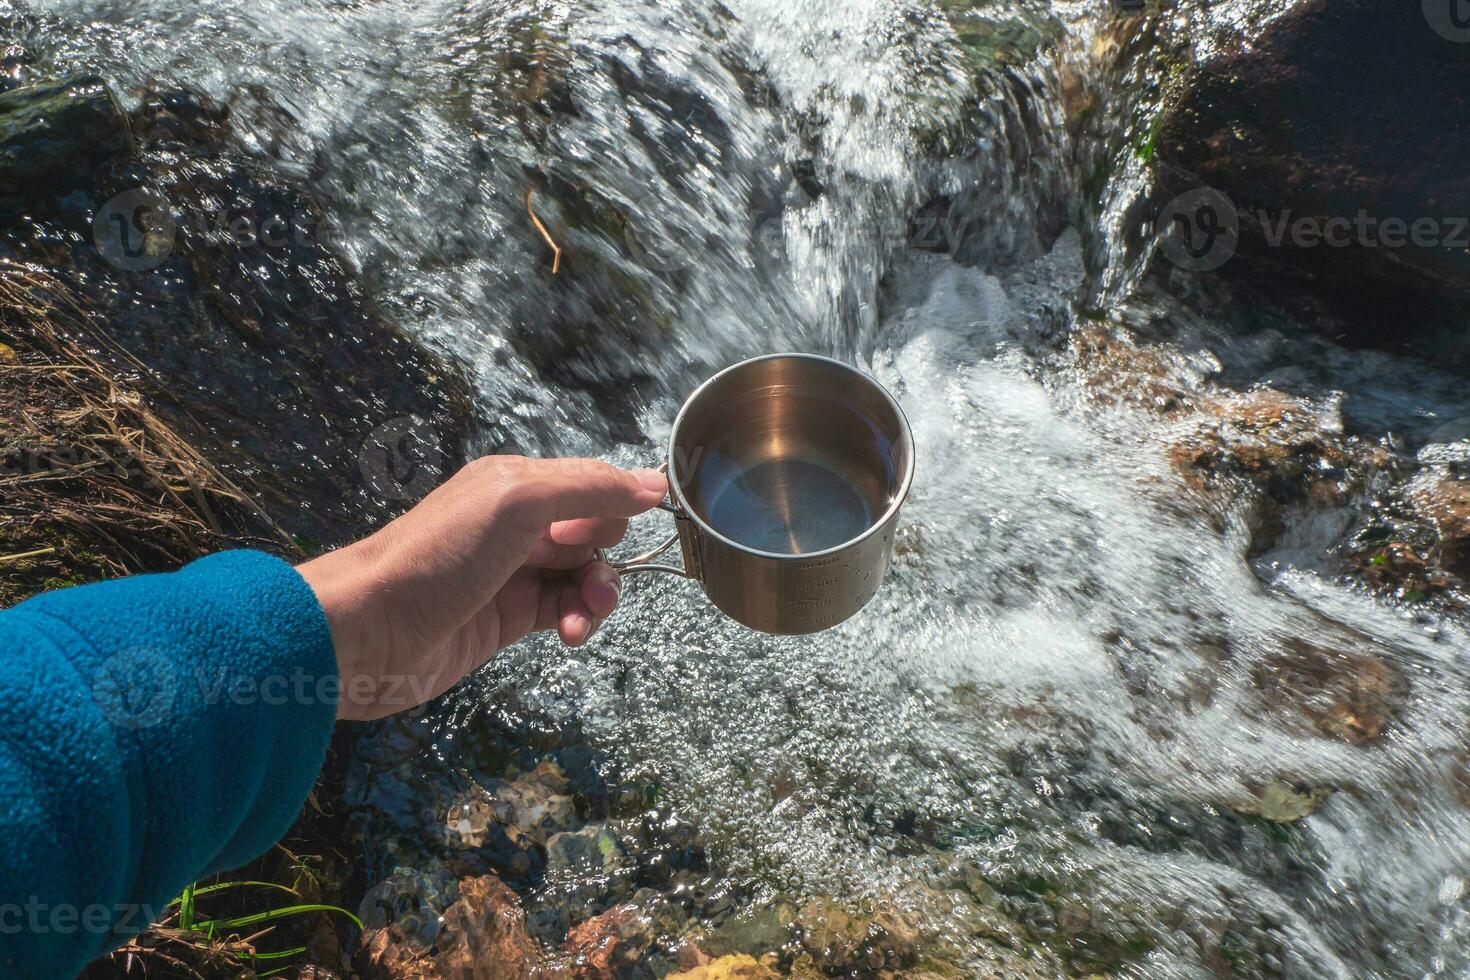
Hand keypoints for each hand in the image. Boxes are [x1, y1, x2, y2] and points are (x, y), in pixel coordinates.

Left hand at [297, 456, 666, 720]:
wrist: (369, 631)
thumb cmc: (435, 557)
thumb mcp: (516, 503)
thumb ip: (588, 488)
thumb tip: (654, 483)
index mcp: (516, 482)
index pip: (592, 482)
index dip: (612, 505)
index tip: (604, 530)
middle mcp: (517, 523)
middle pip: (595, 530)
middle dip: (607, 552)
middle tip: (584, 573)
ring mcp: (514, 572)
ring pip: (585, 574)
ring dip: (598, 594)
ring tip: (584, 615)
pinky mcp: (509, 617)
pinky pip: (565, 610)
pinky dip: (578, 620)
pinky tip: (570, 634)